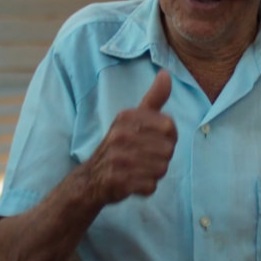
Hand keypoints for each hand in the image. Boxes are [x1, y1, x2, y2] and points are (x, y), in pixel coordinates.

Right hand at [82, 70, 176, 203]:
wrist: (91, 178)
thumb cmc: (119, 145)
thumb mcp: (133, 118)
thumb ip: (153, 98)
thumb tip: (166, 74)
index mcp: (126, 117)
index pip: (169, 126)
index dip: (168, 137)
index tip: (155, 140)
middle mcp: (121, 135)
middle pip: (168, 150)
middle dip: (161, 157)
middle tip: (144, 158)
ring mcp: (118, 159)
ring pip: (161, 169)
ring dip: (154, 173)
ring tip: (138, 169)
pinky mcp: (118, 181)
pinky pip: (150, 186)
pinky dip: (146, 187)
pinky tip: (134, 181)